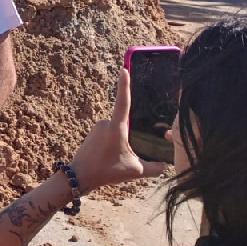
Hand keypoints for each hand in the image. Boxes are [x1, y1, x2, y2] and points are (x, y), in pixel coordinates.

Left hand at [71, 69, 167, 193]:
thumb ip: (155, 168)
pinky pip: (111, 133)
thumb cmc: (106, 172)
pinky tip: (114, 156)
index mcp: (116, 127)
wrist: (79, 176)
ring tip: (118, 159)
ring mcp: (99, 126)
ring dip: (124, 142)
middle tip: (127, 156)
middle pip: (127, 124)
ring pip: (120, 130)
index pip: (123, 101)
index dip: (124, 85)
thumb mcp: (135, 171)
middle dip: (133, 137)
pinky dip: (116, 142)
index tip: (124, 69)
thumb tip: (167, 165)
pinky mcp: (94, 131)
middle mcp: (106, 122)